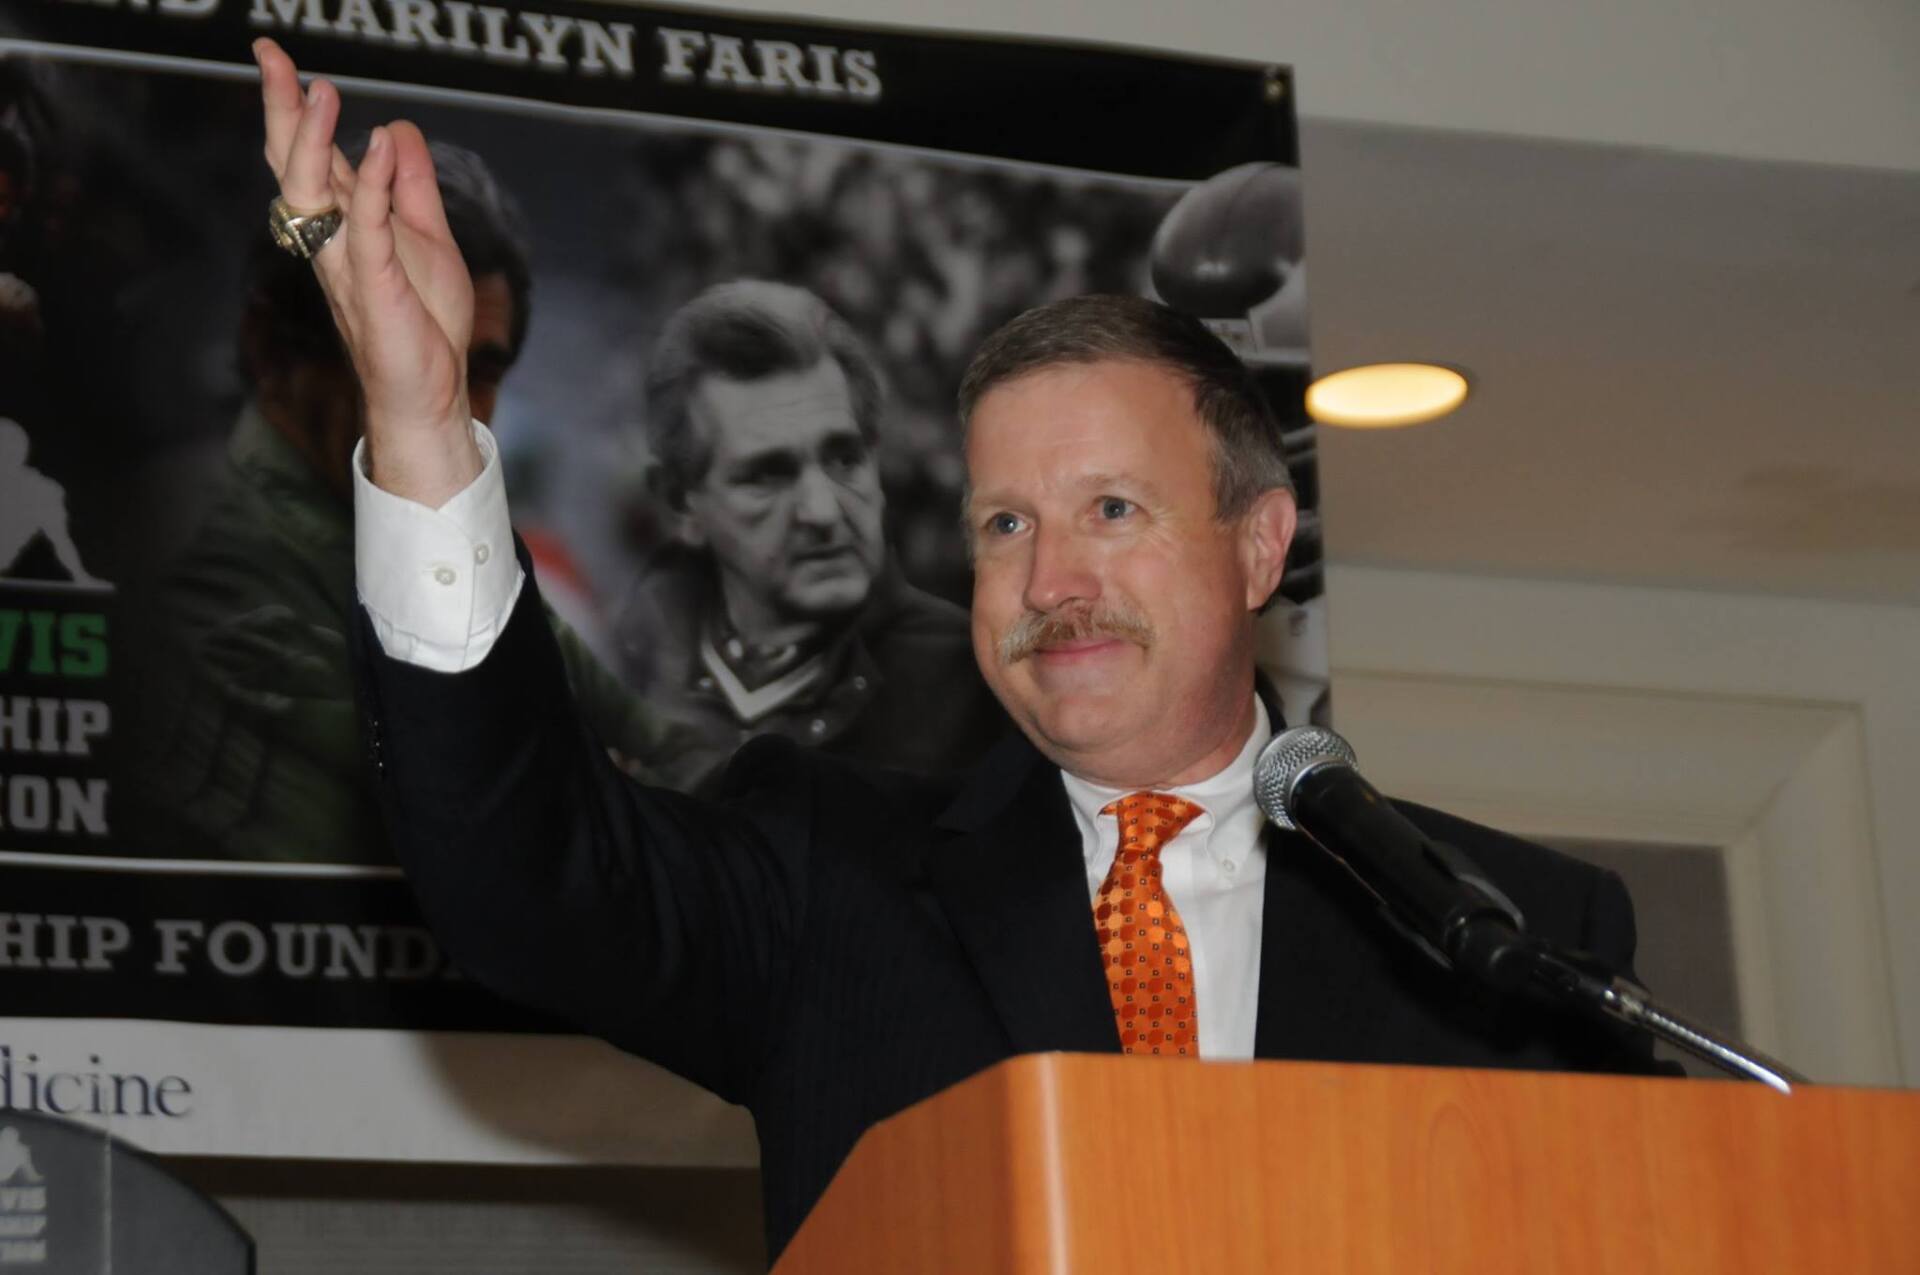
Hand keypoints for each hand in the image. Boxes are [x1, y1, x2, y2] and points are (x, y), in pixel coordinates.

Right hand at [254, 38, 482, 506]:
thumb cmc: (423, 325)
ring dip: (314, 139)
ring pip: (310, 191)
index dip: (294, 107)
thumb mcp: (428, 239)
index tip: (280, 59)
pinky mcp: (373, 284)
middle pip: (292, 163)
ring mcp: (346, 261)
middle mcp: (332, 238)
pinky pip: (365, 227)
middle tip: (269, 54)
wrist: (428, 393)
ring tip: (323, 90)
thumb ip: (412, 187)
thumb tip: (399, 130)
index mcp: (343, 224)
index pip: (311, 155)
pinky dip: (370, 184)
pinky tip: (380, 146)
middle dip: (280, 108)